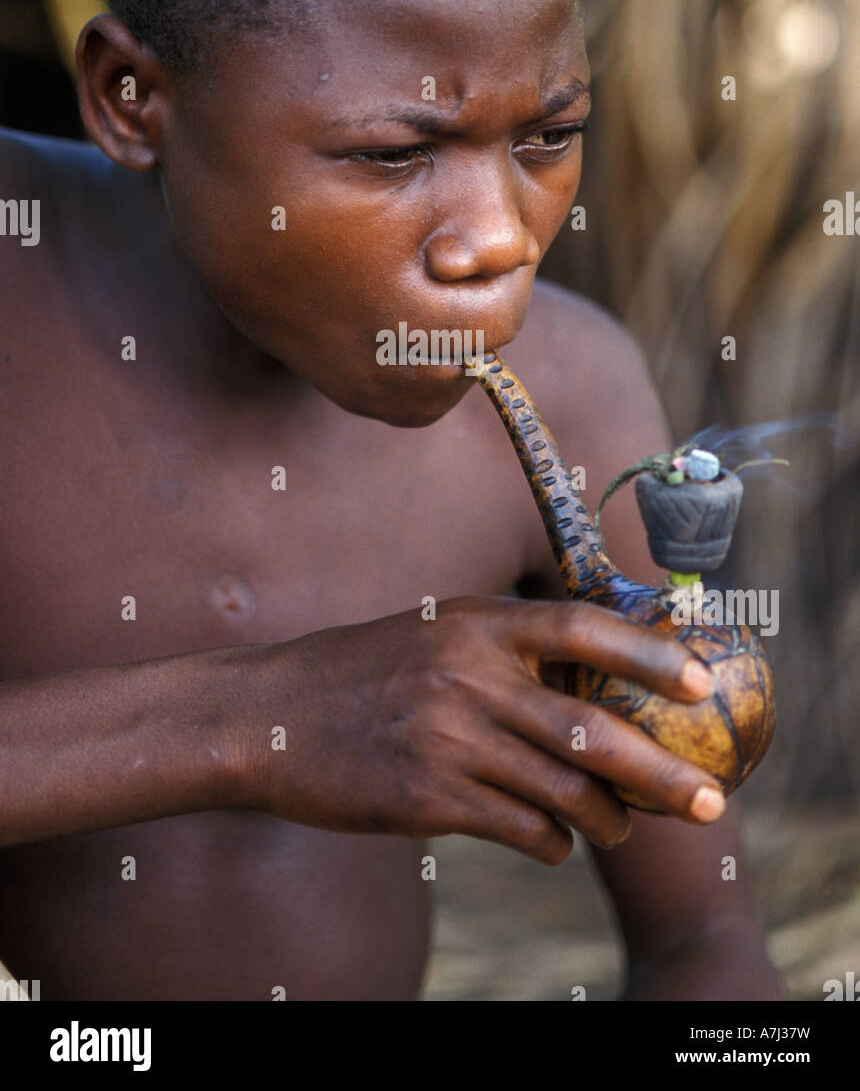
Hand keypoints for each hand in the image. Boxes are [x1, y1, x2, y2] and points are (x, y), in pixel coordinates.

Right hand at [241, 596, 724, 864]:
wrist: (267, 716)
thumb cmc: (361, 671)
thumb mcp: (432, 632)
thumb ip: (504, 649)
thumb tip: (595, 680)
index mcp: (474, 622)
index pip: (582, 627)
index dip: (650, 654)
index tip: (702, 682)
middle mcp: (468, 675)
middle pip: (592, 731)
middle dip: (663, 773)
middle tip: (712, 800)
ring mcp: (448, 740)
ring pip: (564, 792)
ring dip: (610, 819)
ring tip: (625, 828)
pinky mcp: (428, 799)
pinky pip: (520, 829)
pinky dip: (552, 843)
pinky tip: (555, 843)